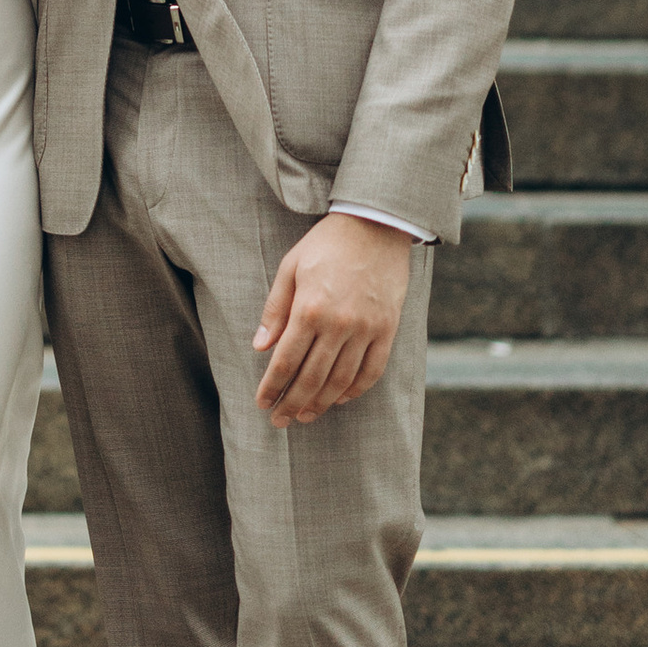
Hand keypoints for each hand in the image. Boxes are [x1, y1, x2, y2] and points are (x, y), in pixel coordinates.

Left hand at [252, 211, 413, 423]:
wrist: (375, 225)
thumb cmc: (326, 244)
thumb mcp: (290, 268)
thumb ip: (275, 310)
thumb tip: (260, 347)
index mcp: (310, 308)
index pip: (286, 360)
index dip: (272, 387)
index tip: (262, 403)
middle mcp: (339, 323)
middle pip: (311, 377)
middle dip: (292, 403)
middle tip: (279, 421)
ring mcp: (366, 329)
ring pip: (341, 380)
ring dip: (321, 403)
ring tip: (305, 416)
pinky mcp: (387, 329)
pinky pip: (372, 370)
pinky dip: (355, 390)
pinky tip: (340, 399)